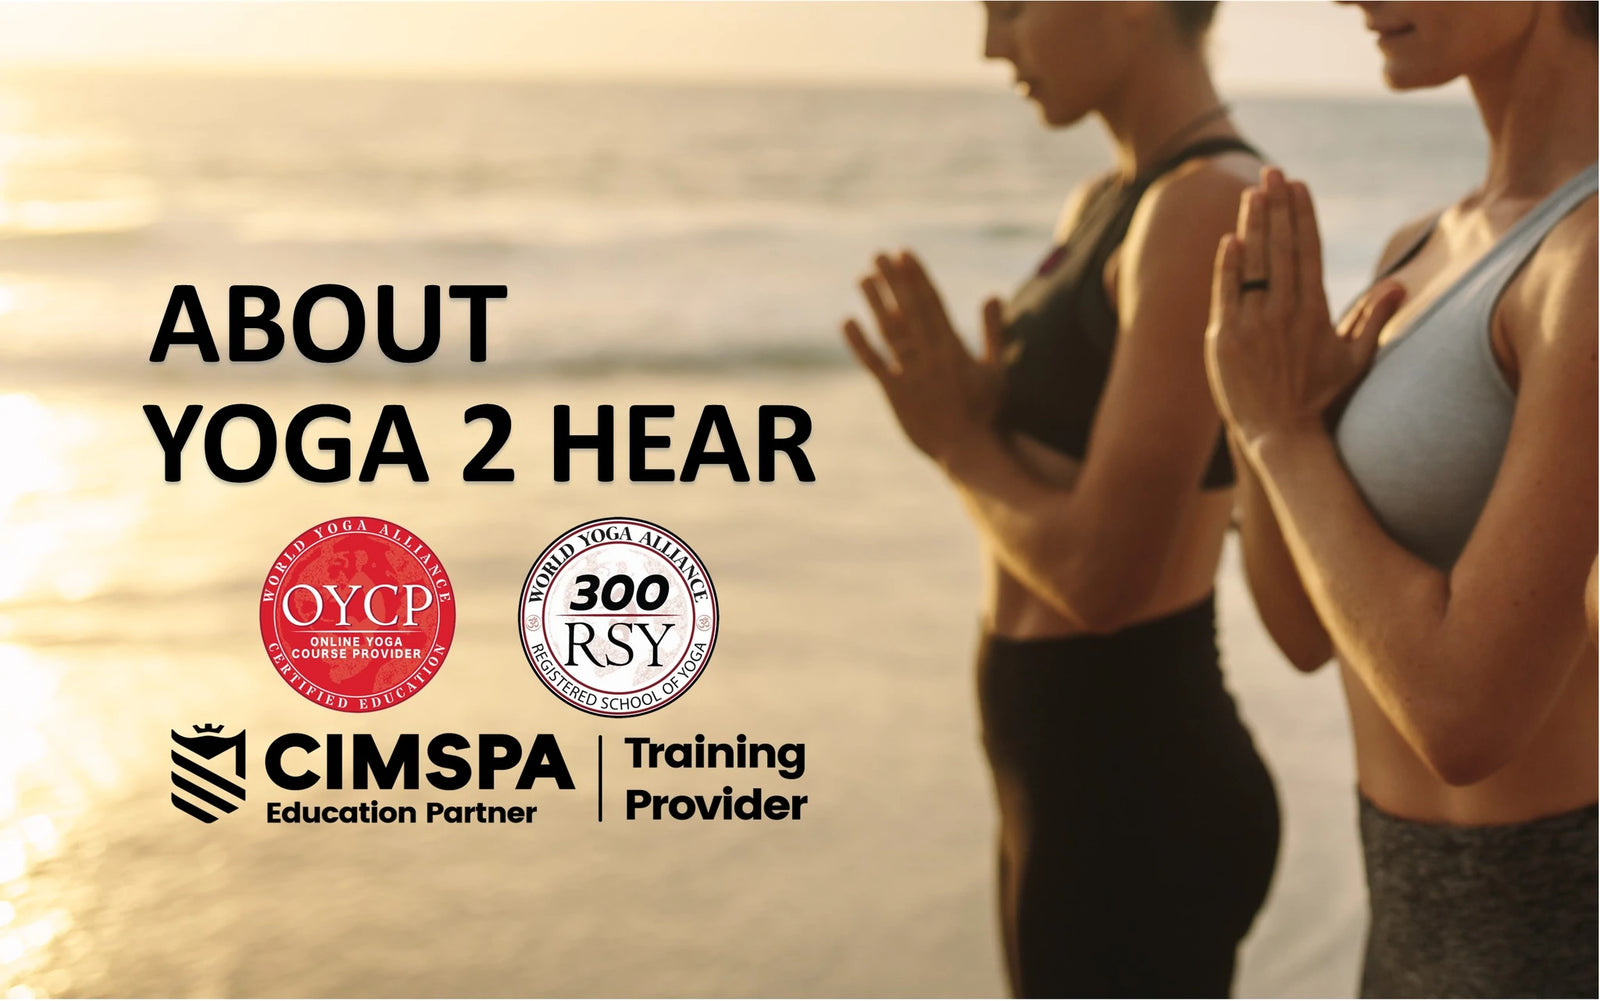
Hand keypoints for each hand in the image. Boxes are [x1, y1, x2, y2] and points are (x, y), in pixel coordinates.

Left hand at [842, 250, 1004, 468]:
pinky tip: (848, 321)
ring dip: (876, 303)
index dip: (917, 277)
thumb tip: (993, 295)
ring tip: (864, 278)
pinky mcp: (896, 394)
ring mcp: (912, 374)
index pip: (932, 302)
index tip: (905, 254)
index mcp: (954, 347)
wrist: (967, 450)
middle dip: (895, 281)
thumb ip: (993, 331)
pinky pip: (875, 364)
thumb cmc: (983, 410)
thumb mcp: (995, 369)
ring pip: (891, 331)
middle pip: (909, 310)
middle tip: (880, 255)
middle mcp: (931, 356)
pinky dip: (861, 344)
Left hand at [1205, 168, 1405, 458]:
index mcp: (1315, 311)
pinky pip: (1226, 293)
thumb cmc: (1321, 399)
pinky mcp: (1226, 339)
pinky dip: (1228, 265)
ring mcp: (1254, 324)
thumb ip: (1372, 318)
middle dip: (1277, 206)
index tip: (1299, 186)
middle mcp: (1285, 312)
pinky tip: (1230, 238)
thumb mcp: (1355, 359)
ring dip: (1253, 224)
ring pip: (1254, 263)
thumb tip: (1399, 286)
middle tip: (1273, 172)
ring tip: (1252, 192)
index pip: (1309, 250)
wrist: (1283, 436)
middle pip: (1281, 247)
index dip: (1303, 215)